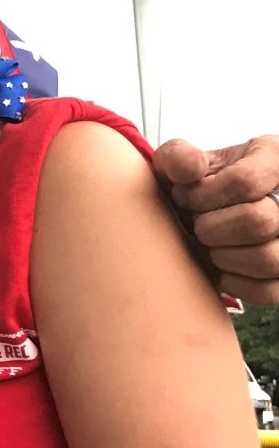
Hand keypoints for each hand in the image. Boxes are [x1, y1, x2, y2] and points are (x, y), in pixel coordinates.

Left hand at [153, 136, 278, 306]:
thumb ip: (178, 158)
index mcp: (273, 157)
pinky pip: (268, 290)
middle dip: (212, 228)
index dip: (204, 195)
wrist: (210, 211)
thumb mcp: (184, 163)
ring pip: (268, 258)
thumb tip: (190, 168)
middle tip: (197, 225)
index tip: (184, 198)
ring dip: (223, 255)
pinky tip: (220, 265)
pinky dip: (235, 282)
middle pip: (258, 222)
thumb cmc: (199, 184)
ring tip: (209, 244)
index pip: (246, 181)